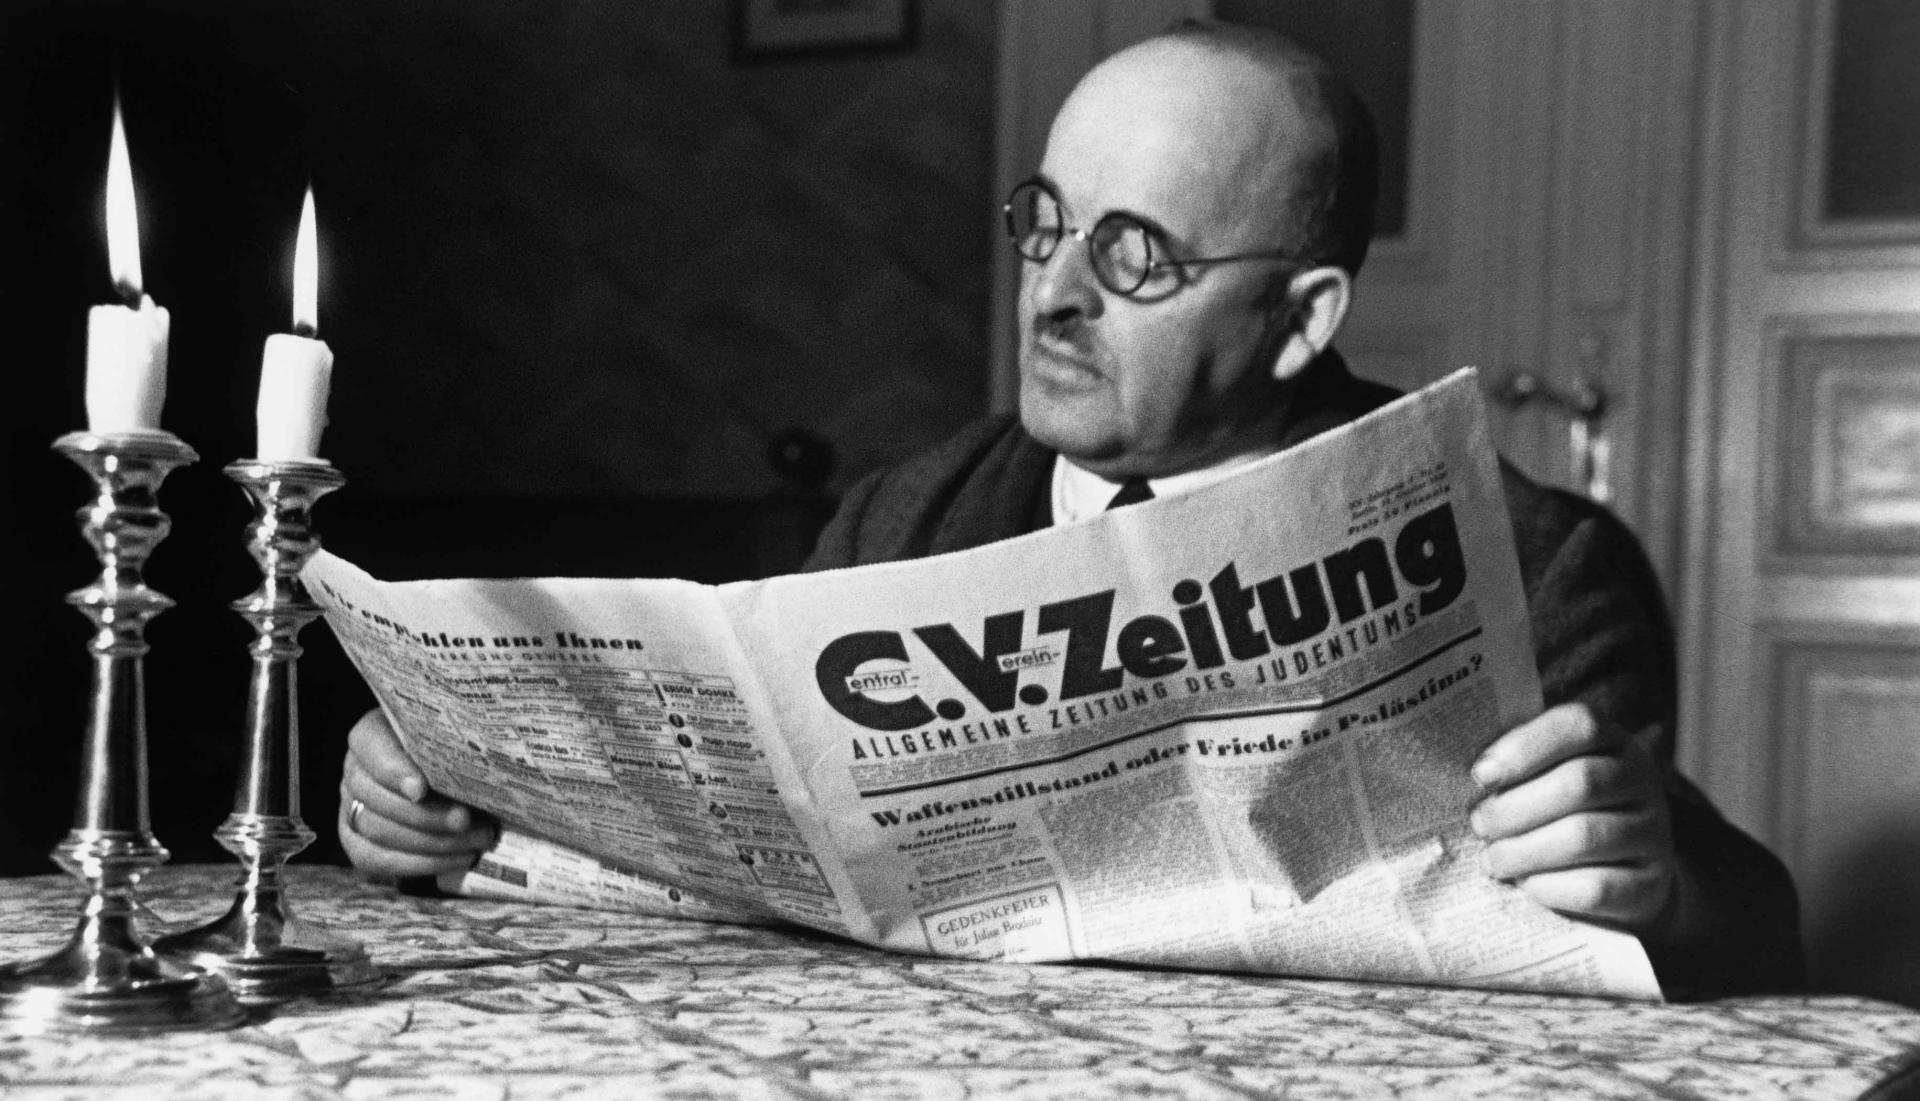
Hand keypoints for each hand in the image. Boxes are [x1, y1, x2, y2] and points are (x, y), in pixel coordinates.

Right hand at [338, 708, 495, 878]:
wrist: (450, 778)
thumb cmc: (453, 751)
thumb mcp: (453, 740)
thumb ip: (454, 747)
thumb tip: (483, 769)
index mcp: (373, 733)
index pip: (371, 747)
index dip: (393, 771)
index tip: (422, 789)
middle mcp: (355, 770)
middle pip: (376, 797)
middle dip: (426, 815)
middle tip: (466, 820)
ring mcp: (350, 807)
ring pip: (377, 831)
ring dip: (431, 842)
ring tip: (476, 841)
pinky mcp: (356, 841)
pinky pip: (375, 859)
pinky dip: (419, 864)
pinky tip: (458, 859)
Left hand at [1468, 703, 1677, 932]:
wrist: (1624, 877)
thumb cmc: (1563, 815)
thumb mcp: (1546, 779)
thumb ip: (1514, 767)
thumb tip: (1464, 774)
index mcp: (1611, 743)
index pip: (1579, 724)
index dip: (1525, 746)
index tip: (1480, 775)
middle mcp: (1641, 781)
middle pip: (1579, 783)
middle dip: (1515, 807)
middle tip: (1479, 825)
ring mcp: (1652, 833)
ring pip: (1585, 836)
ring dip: (1524, 851)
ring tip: (1493, 860)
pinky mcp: (1652, 884)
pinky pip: (1597, 886)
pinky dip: (1550, 887)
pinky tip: (1527, 885)